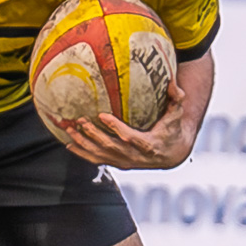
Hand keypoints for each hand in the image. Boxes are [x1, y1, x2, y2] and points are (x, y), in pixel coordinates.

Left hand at [65, 80, 190, 168]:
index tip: (101, 115)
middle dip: (93, 134)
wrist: (171, 155)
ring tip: (69, 130)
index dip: (115, 127)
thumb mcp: (176, 115)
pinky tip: (69, 144)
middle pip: (110, 147)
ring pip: (100, 155)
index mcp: (148, 145)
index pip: (129, 137)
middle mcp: (134, 156)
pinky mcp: (117, 163)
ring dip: (83, 143)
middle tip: (79, 120)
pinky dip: (82, 153)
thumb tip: (172, 81)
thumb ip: (176, 99)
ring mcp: (124, 162)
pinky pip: (97, 160)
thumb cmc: (171, 130)